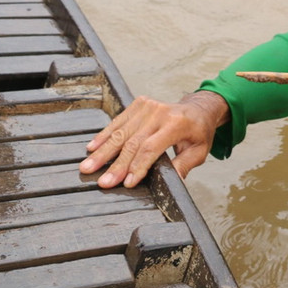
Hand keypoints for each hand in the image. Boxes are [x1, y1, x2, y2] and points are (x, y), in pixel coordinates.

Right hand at [79, 91, 228, 188]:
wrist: (199, 109)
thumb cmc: (199, 133)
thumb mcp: (199, 151)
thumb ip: (183, 166)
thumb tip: (172, 184)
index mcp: (177, 124)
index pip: (151, 148)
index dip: (137, 166)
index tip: (126, 183)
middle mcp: (160, 112)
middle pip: (132, 142)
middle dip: (116, 164)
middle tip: (102, 181)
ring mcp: (148, 106)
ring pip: (121, 132)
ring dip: (103, 151)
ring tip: (88, 166)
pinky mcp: (139, 103)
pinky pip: (119, 121)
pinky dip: (104, 135)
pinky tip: (92, 147)